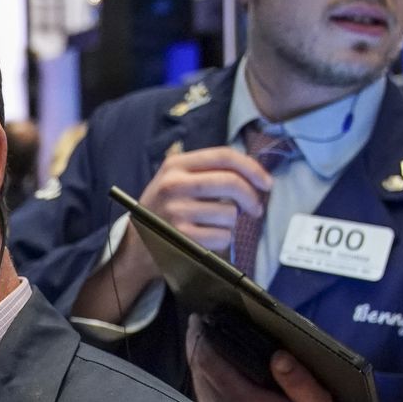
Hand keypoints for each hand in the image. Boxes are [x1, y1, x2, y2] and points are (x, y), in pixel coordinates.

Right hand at [138, 144, 273, 253]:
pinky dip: (222, 239)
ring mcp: (176, 211)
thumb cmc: (164, 210)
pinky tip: (208, 238)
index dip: (252, 168)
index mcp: (175, 165)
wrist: (136, 245)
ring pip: (230, 213)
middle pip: (231, 183)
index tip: (266, 182)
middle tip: (254, 209)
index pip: (224, 156)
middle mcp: (174, 185)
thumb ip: (208, 172)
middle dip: (251, 197)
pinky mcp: (182, 236)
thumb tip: (254, 175)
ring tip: (215, 224)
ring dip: (231, 222)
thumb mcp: (175, 181)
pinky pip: (223, 236)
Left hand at [187, 317, 340, 401]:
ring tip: (202, 336)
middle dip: (195, 343)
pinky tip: (210, 363)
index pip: (210, 362)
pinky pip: (201, 394)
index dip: (200, 337)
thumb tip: (279, 355)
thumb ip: (300, 381)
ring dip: (196, 358)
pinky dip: (201, 375)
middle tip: (198, 321)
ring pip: (195, 381)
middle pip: (197, 369)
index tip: (199, 318)